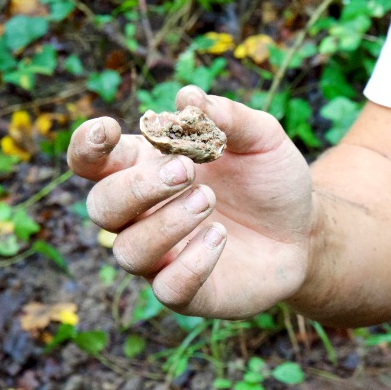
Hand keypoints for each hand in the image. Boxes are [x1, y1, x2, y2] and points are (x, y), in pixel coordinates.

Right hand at [68, 86, 313, 318]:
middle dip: (137, 187)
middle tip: (186, 170)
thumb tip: (188, 96)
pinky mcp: (189, 292)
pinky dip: (191, 263)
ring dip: (165, 223)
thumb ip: (226, 116)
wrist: (304, 231)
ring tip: (209, 200)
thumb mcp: (261, 138)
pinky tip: (220, 237)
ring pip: (128, 250)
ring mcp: (163, 257)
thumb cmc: (270, 180)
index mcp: (148, 170)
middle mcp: (144, 216)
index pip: (92, 162)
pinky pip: (168, 288)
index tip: (108, 129)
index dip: (86, 147)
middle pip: (101, 206)